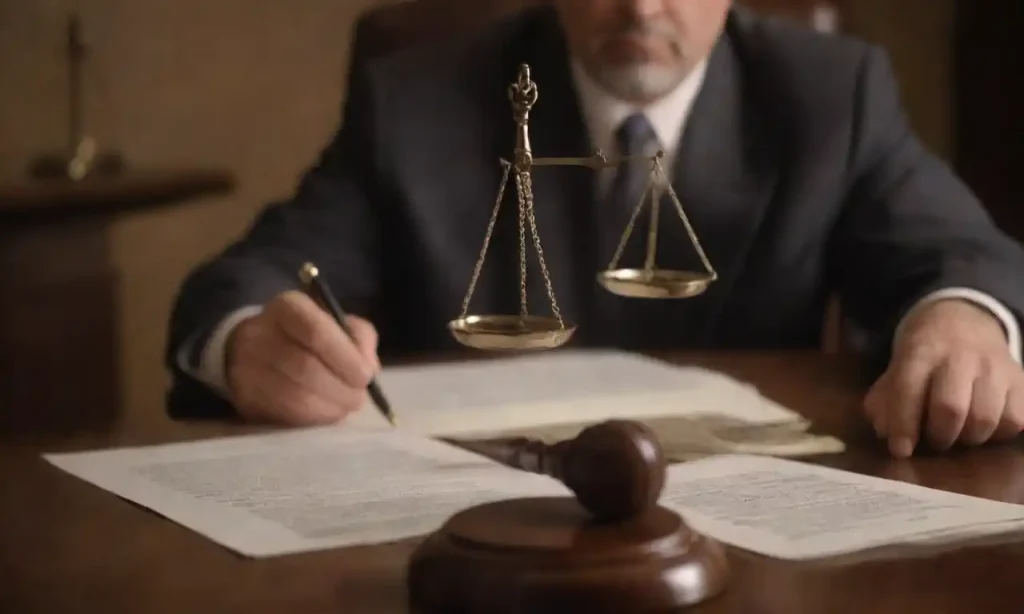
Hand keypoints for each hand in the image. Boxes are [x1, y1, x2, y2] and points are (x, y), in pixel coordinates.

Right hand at [225, 291, 379, 425]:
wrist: (254, 349)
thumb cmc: (306, 335)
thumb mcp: (336, 322)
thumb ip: (359, 338)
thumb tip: (369, 369)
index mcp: (288, 307)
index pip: (316, 331)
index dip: (345, 358)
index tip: (365, 377)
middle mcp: (260, 334)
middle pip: (306, 367)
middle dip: (341, 389)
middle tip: (358, 399)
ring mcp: (247, 367)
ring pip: (295, 395)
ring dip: (330, 407)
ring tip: (345, 407)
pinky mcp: (245, 397)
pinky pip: (284, 413)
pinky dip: (313, 418)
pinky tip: (326, 413)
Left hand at [864, 299, 1023, 457]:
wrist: (964, 317)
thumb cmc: (925, 352)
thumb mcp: (897, 365)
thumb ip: (885, 398)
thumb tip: (884, 431)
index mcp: (921, 351)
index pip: (909, 390)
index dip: (904, 425)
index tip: (901, 450)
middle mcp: (960, 357)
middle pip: (951, 408)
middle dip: (939, 436)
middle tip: (934, 441)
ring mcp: (995, 367)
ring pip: (986, 418)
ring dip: (969, 439)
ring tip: (958, 435)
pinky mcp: (1020, 379)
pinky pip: (1015, 420)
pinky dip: (998, 434)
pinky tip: (985, 428)